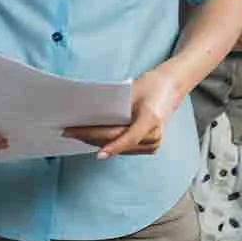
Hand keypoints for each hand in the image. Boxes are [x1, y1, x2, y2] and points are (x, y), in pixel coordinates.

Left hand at [64, 65, 185, 158]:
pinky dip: (109, 144)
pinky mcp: (150, 146)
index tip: (98, 155)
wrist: (172, 87)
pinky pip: (125, 148)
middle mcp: (155, 135)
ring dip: (97, 142)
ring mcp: (154, 143)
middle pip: (118, 141)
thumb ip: (115, 105)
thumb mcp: (132, 91)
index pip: (128, 137)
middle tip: (69, 132)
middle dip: (91, 138)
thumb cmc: (151, 85)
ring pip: (120, 148)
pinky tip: (91, 139)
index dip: (112, 147)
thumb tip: (89, 115)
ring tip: (75, 135)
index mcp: (151, 119)